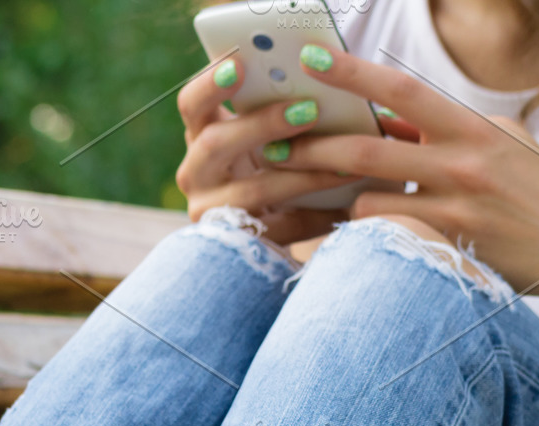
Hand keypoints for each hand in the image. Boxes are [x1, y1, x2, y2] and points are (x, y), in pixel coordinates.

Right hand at [174, 55, 355, 246]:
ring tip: (345, 164)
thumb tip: (321, 78)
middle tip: (309, 110)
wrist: (263, 239)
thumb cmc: (272, 171)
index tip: (240, 65)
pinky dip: (315, 217)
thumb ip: (274, 114)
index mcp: (200, 136)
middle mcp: (195, 173)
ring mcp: (209, 213)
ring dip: (303, 174)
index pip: (192, 105)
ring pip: (252, 191)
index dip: (210, 84)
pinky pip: (279, 229)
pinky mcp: (236, 246)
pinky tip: (347, 208)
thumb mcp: (264, 139)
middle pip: (215, 143)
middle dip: (263, 125)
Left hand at [278, 44, 538, 310]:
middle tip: (268, 141)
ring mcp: (454, 208)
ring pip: (366, 198)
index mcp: (472, 127)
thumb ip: (452, 128)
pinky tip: (323, 237)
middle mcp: (461, 162)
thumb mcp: (505, 143)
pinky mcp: (450, 247)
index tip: (312, 58)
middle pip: (368, 147)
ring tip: (289, 195)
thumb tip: (398, 114)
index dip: (354, 74)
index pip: (403, 90)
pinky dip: (352, 236)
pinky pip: (384, 239)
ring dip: (326, 198)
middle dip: (311, 143)